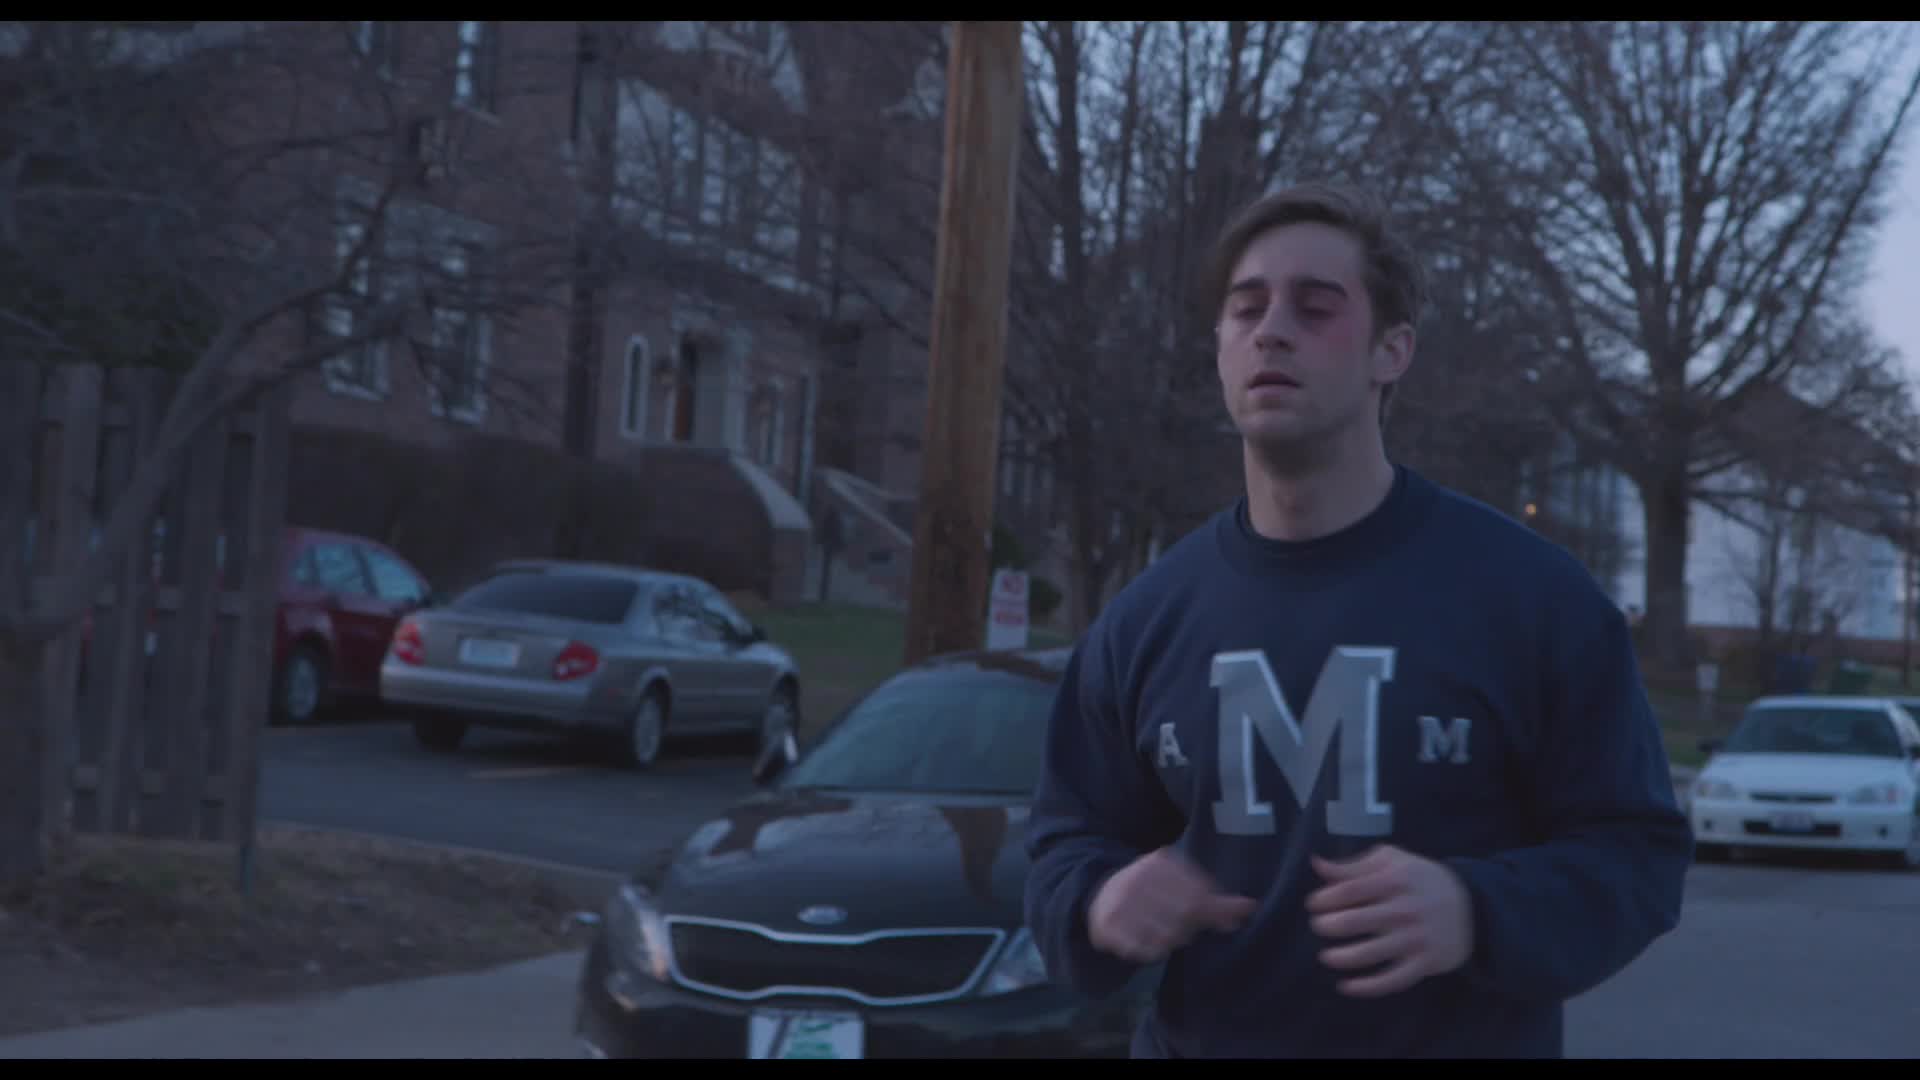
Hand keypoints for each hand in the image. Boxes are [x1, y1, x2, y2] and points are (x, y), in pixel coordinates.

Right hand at [1087, 846, 1257, 963]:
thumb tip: (1251, 907)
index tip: (1202, 918)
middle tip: (1181, 928)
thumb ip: (1215, 900)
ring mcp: (1120, 901)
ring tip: (1164, 933)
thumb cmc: (1152, 892)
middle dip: (1187, 927)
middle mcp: (1138, 878)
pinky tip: (1148, 942)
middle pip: (1184, 915)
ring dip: (1170, 940)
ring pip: (1165, 935)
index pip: (1199, 894)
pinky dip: (1150, 951)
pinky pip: (1142, 950)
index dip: (1207, 912)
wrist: (1099, 895)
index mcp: (1160, 862)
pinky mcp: (1107, 926)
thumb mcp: (1181, 887)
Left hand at [1306, 844, 1474, 996]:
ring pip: (1371, 953)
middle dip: (1328, 926)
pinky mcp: (1425, 962)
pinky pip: (1393, 980)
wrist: (1472, 906)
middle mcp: (1405, 909)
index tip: (1312, 905)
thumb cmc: (1420, 880)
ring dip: (1341, 957)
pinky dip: (1367, 987)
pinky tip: (1346, 986)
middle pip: (1356, 921)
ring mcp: (1416, 938)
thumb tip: (1316, 863)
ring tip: (1326, 956)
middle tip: (1318, 927)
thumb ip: (1353, 865)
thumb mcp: (1392, 862)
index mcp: (1396, 880)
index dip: (1325, 898)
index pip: (1351, 889)